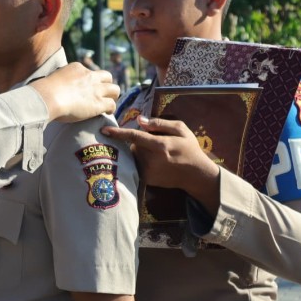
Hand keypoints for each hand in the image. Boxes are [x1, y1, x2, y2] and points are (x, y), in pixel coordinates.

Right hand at [28, 63, 118, 122]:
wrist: (47, 97)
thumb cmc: (44, 91)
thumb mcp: (52, 78)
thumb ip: (59, 80)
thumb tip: (54, 87)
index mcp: (77, 68)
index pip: (89, 72)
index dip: (89, 81)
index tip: (86, 88)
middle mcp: (89, 76)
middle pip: (107, 76)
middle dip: (106, 84)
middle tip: (102, 94)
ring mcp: (95, 89)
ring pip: (115, 89)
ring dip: (112, 96)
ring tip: (108, 103)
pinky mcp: (98, 103)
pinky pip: (111, 105)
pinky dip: (110, 109)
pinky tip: (106, 113)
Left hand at [102, 116, 220, 213]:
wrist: (196, 175)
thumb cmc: (189, 149)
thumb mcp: (181, 130)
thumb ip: (159, 123)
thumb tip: (139, 120)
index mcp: (160, 145)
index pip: (134, 136)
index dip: (118, 133)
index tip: (104, 130)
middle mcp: (152, 159)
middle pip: (134, 145)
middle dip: (140, 141)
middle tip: (156, 143)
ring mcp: (148, 171)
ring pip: (134, 155)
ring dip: (140, 151)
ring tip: (158, 154)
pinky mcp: (147, 180)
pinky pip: (137, 165)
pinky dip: (141, 161)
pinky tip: (156, 162)